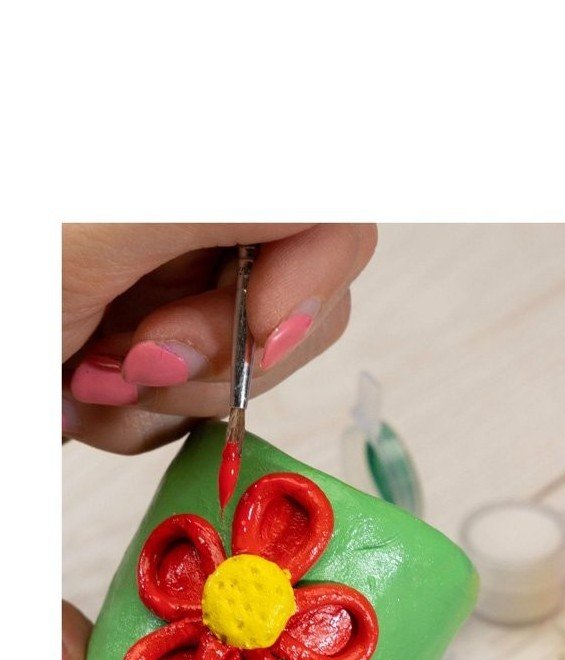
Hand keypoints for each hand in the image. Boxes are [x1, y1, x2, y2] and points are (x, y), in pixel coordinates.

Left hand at [62, 223, 376, 453]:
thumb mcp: (103, 228)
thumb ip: (231, 206)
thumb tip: (338, 206)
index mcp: (201, 186)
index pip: (332, 223)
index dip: (314, 285)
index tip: (262, 335)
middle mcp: (200, 232)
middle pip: (301, 310)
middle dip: (223, 356)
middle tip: (140, 354)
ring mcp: (178, 297)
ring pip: (246, 377)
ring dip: (165, 398)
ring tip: (87, 370)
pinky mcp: (156, 357)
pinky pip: (191, 415)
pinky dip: (132, 420)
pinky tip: (77, 389)